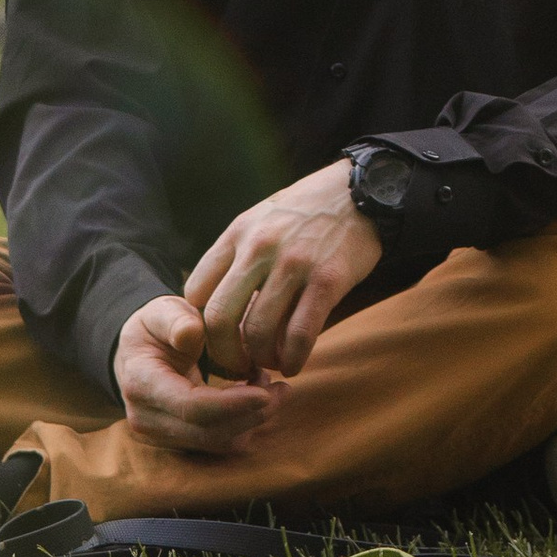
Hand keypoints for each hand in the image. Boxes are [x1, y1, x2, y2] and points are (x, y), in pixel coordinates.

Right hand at [112, 294, 289, 461]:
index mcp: (141, 382)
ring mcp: (160, 436)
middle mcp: (146, 418)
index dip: (232, 404)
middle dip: (251, 414)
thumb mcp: (162, 311)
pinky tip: (256, 397)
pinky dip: (243, 425)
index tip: (266, 391)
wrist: (138, 353)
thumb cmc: (155, 327)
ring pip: (216, 443)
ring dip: (252, 421)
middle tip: (283, 389)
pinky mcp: (178, 442)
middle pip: (208, 432)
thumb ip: (176, 319)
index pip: (190, 406)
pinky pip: (218, 444)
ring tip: (271, 388)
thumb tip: (190, 333)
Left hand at [185, 161, 382, 381]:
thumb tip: (219, 308)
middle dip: (224, 354)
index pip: (196, 292)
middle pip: (219, 318)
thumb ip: (238, 256)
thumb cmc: (308, 212)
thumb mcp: (262, 219)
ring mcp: (293, 263)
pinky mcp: (327, 279)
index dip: (201, 326)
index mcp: (238, 233)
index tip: (217, 339)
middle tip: (238, 365)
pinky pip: (300, 334)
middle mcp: (259, 247)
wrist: (361, 191)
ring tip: (272, 362)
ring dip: (262, 359)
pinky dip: (293, 359)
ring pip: (258, 331)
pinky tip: (294, 364)